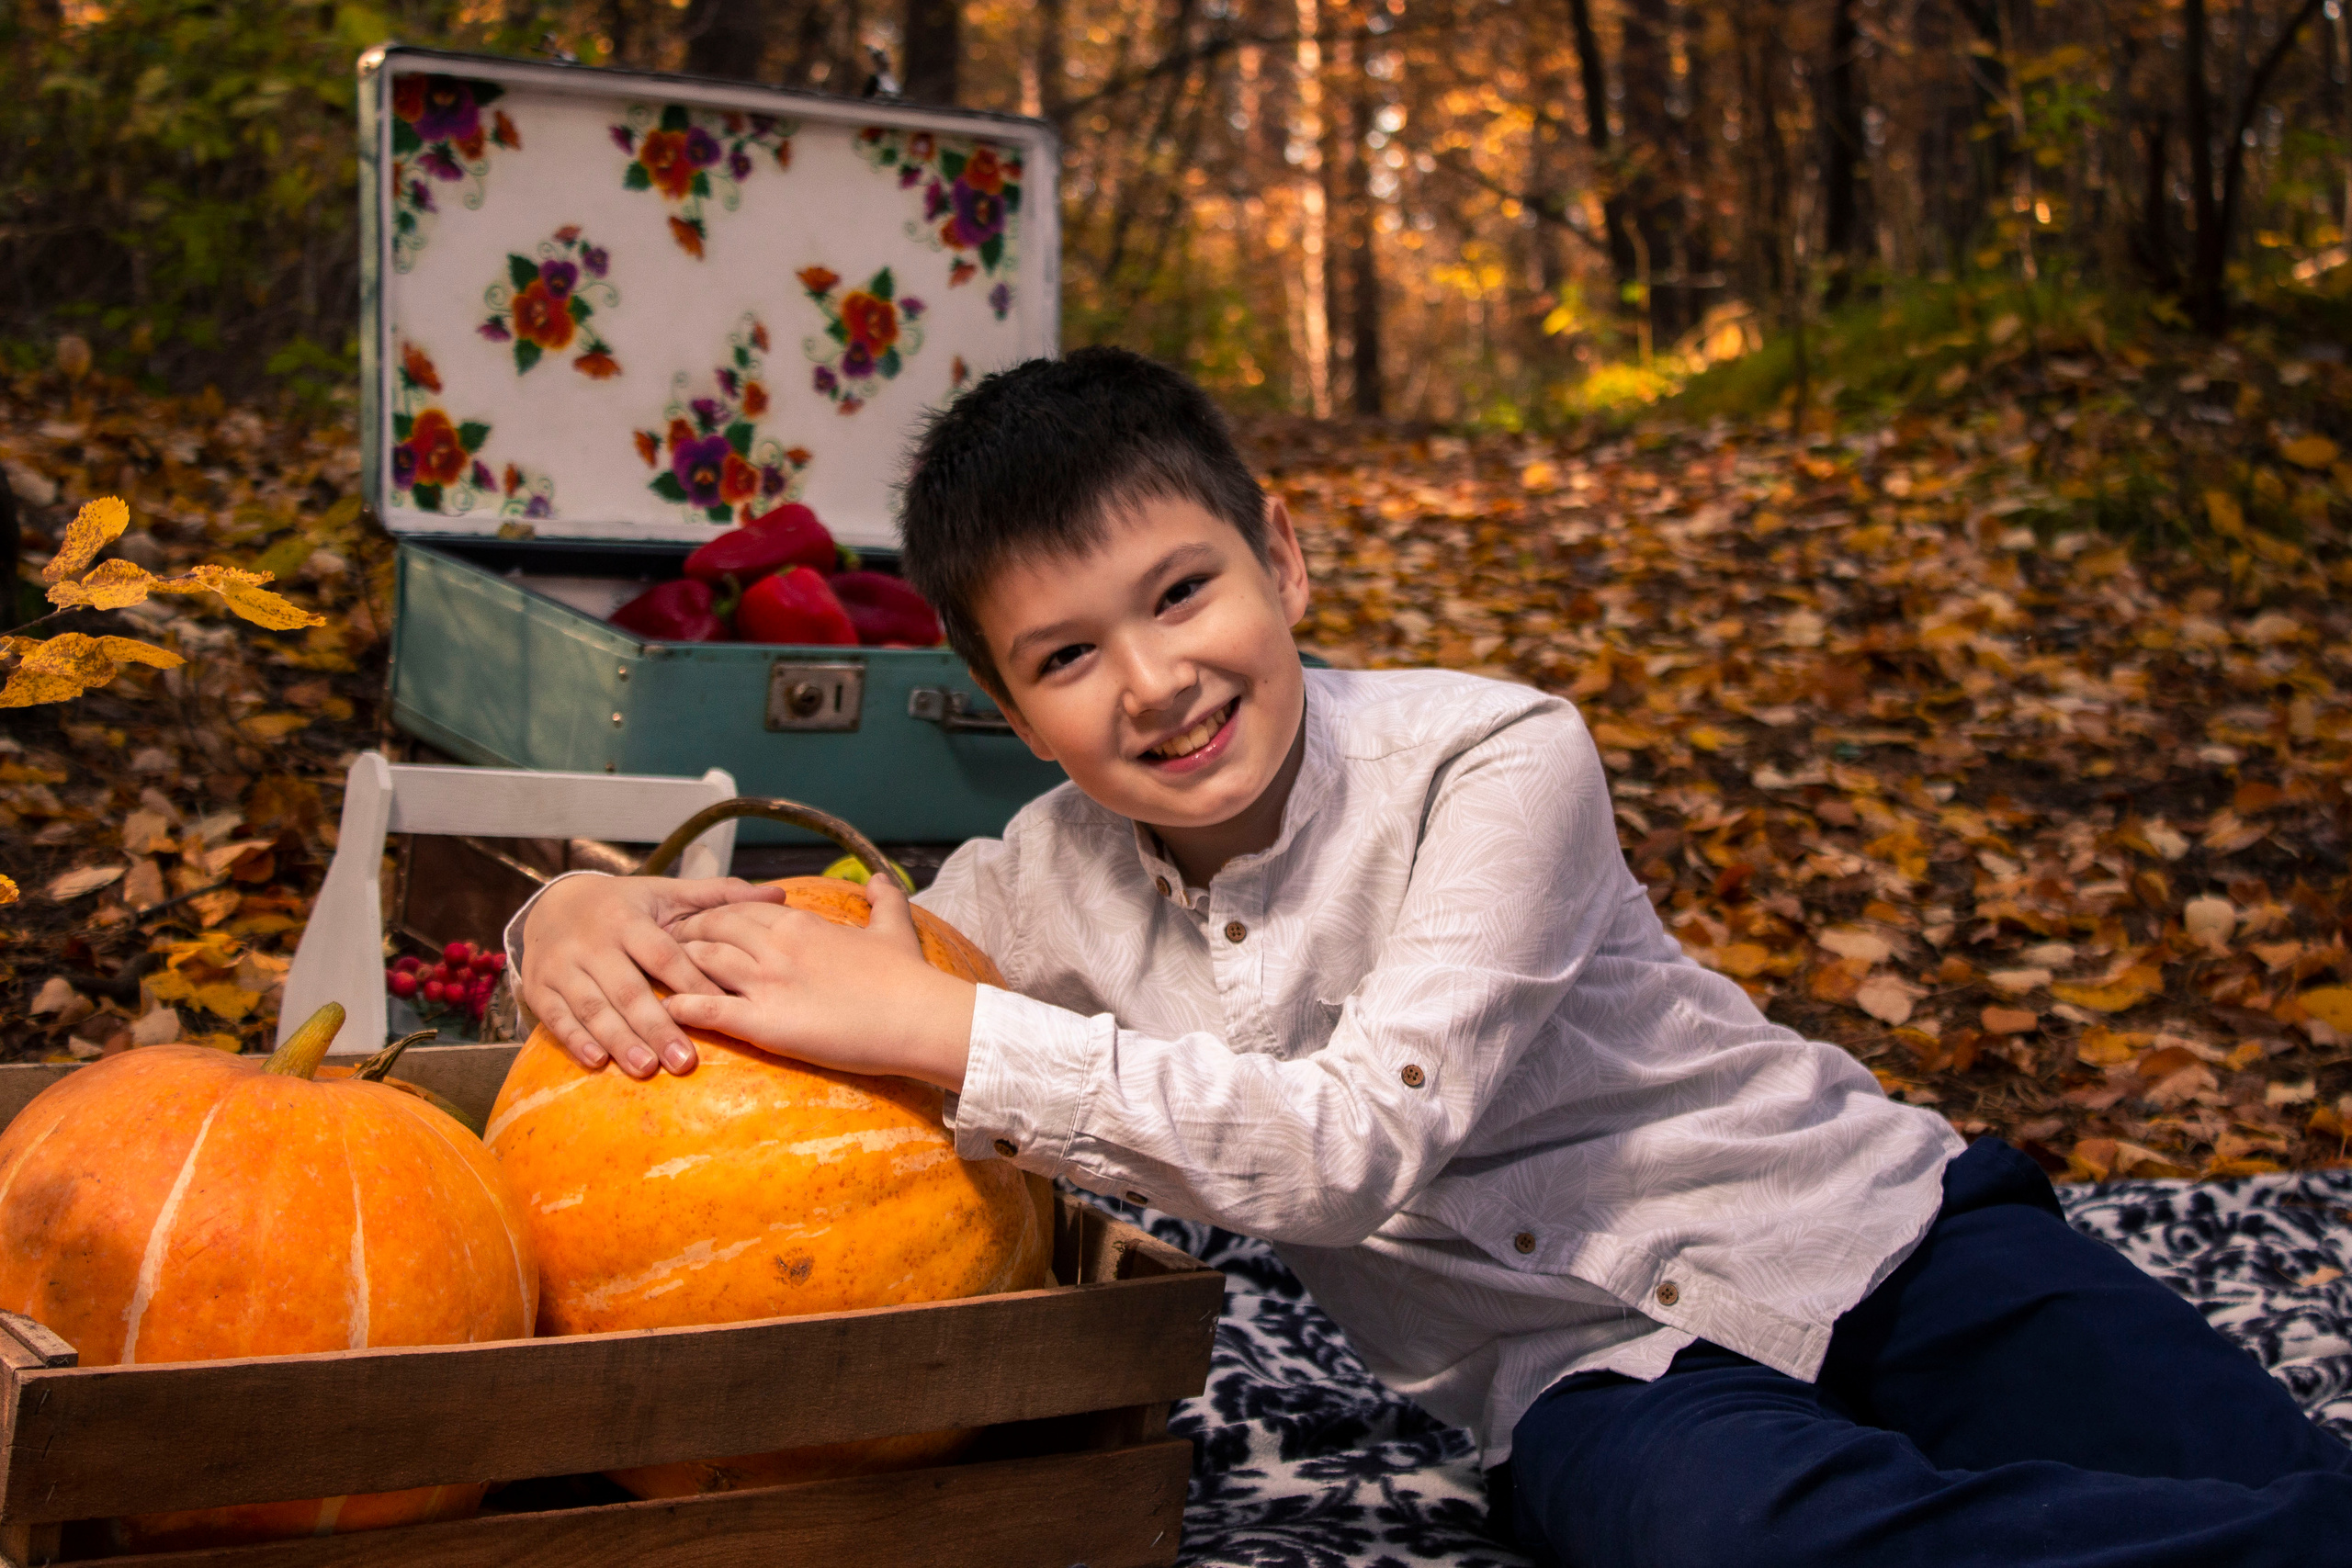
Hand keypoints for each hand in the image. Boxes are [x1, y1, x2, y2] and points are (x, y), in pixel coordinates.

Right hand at [519, 874, 790, 1077]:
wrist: (553, 904)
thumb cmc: (626, 907)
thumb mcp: (667, 895)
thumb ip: (719, 898)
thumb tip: (779, 893)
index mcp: (629, 919)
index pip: (665, 955)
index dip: (692, 983)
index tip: (722, 1010)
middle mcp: (593, 942)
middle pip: (629, 989)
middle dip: (657, 1026)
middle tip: (685, 1062)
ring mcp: (563, 966)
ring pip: (592, 1007)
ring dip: (619, 1040)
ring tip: (646, 1067)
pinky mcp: (539, 987)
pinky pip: (556, 1017)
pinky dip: (575, 1041)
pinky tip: (598, 1062)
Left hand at [663, 876, 977, 1090]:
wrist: (917, 1016)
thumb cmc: (908, 977)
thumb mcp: (895, 928)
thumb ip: (884, 900)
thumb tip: (879, 878)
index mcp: (799, 922)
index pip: (738, 908)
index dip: (710, 914)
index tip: (691, 922)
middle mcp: (775, 945)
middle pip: (710, 931)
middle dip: (682, 937)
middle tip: (658, 948)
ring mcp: (766, 982)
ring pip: (701, 963)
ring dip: (674, 968)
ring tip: (650, 977)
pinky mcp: (764, 1022)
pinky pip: (708, 1010)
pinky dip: (681, 1008)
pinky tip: (663, 1011)